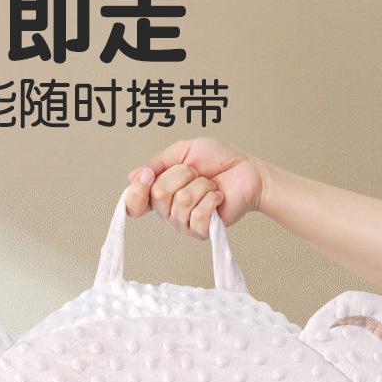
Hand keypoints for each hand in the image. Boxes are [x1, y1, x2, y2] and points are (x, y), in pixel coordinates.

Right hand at [125, 139, 267, 238]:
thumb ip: (158, 162)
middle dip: (182, 174)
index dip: (137, 190)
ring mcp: (184, 223)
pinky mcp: (202, 231)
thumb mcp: (183, 151)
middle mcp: (168, 212)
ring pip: (181, 202)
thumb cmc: (218, 161)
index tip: (148, 174)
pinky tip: (217, 196)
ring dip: (201, 185)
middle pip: (159, 194)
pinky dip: (211, 198)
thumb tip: (133, 176)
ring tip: (209, 184)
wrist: (247, 170)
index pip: (134, 204)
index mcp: (159, 193)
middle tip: (196, 173)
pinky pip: (198, 214)